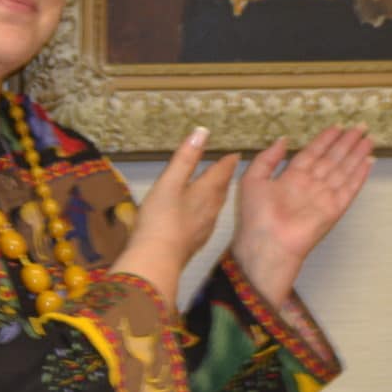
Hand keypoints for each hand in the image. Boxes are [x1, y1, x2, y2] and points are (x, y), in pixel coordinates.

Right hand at [110, 126, 239, 302]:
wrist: (157, 259)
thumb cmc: (161, 217)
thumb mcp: (170, 181)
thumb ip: (185, 157)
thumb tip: (202, 131)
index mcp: (207, 191)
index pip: (223, 171)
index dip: (228, 161)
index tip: (235, 153)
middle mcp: (211, 209)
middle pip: (221, 188)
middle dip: (224, 176)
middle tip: (226, 166)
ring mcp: (205, 227)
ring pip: (215, 205)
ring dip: (215, 193)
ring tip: (212, 186)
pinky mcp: (195, 241)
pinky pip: (206, 218)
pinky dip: (205, 209)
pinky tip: (198, 213)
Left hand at [229, 125, 373, 305]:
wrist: (267, 244)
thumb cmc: (256, 215)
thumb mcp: (253, 179)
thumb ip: (268, 157)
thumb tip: (284, 139)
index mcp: (291, 178)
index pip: (313, 153)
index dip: (326, 139)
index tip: (338, 126)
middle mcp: (310, 185)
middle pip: (332, 159)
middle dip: (347, 143)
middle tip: (361, 127)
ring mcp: (323, 197)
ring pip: (343, 170)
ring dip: (356, 155)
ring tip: (369, 139)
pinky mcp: (334, 209)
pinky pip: (349, 189)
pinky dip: (359, 176)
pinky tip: (368, 163)